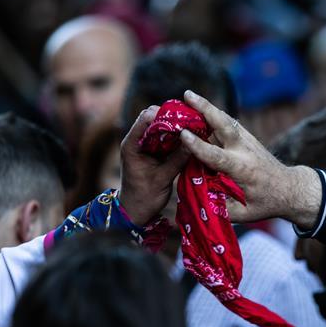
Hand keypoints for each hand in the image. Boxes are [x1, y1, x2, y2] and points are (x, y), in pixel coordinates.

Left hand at [119, 106, 188, 224]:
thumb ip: (177, 159)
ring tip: (194, 128)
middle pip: (154, 118)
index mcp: (132, 144)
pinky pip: (166, 138)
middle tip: (191, 122)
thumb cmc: (144, 197)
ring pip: (161, 127)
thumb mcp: (162, 178)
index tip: (183, 118)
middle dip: (172, 118)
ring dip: (176, 127)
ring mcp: (145, 145)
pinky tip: (190, 139)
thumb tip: (194, 141)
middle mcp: (137, 141)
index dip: (164, 115)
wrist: (136, 211)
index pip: (145, 119)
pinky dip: (177, 138)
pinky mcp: (154, 152)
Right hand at [179, 91, 322, 228]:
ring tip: (188, 96)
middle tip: (187, 95)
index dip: (199, 146)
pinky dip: (214, 115)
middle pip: (225, 125)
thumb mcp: (244, 214)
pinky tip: (200, 107)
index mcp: (242, 170)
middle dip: (206, 109)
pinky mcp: (249, 138)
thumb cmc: (266, 203)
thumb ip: (220, 208)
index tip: (183, 134)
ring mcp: (248, 141)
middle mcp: (245, 151)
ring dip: (208, 107)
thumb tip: (193, 203)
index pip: (217, 156)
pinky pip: (229, 123)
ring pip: (226, 120)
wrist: (290, 189)